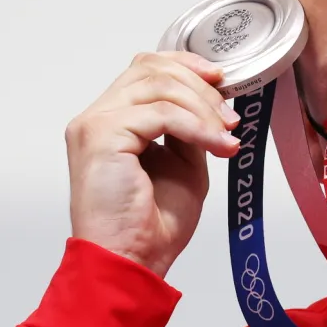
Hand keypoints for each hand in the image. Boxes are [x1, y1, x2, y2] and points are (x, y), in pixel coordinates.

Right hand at [66, 51, 239, 277]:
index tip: (222, 80)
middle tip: (231, 116)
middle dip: (201, 87)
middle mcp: (97, 118)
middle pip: (151, 69)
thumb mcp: (183, 163)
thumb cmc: (151, 224)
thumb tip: (211, 102)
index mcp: (111, 121)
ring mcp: (95, 125)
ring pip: (159, 86)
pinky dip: (198, 127)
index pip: (145, 68)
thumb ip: (188, 128)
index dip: (186, 66)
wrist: (133, 260)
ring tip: (228, 136)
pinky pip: (161, 114)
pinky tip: (218, 145)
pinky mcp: (101, 137)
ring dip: (204, 108)